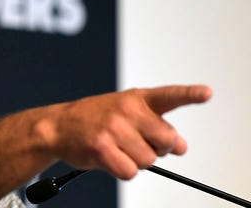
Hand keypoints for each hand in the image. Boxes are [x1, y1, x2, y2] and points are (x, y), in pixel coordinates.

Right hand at [39, 85, 211, 178]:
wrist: (57, 125)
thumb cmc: (94, 119)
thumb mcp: (126, 113)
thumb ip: (156, 126)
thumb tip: (181, 147)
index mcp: (136, 99)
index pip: (169, 95)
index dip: (189, 94)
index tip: (206, 93)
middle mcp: (126, 110)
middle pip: (167, 140)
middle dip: (158, 149)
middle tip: (138, 144)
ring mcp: (113, 128)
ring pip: (148, 160)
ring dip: (136, 161)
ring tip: (117, 148)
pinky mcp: (101, 147)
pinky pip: (130, 172)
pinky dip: (122, 170)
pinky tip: (109, 158)